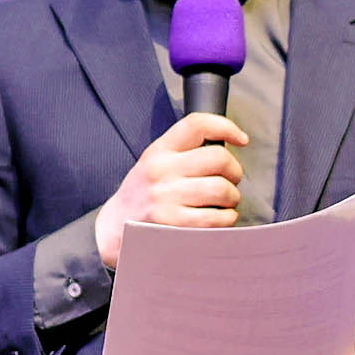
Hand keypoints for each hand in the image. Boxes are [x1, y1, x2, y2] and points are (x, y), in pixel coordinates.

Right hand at [94, 113, 248, 269]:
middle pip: (219, 158)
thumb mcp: (153, 164)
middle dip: (235, 171)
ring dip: (232, 197)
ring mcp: (165, 198)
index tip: (241, 140)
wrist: (113, 229)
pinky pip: (215, 218)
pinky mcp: (171, 224)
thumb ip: (183, 152)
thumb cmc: (142, 197)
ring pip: (221, 189)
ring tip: (226, 202)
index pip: (197, 124)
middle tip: (232, 180)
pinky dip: (227, 218)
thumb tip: (226, 146)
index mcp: (159, 150)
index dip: (226, 127)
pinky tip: (221, 218)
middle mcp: (161, 170)